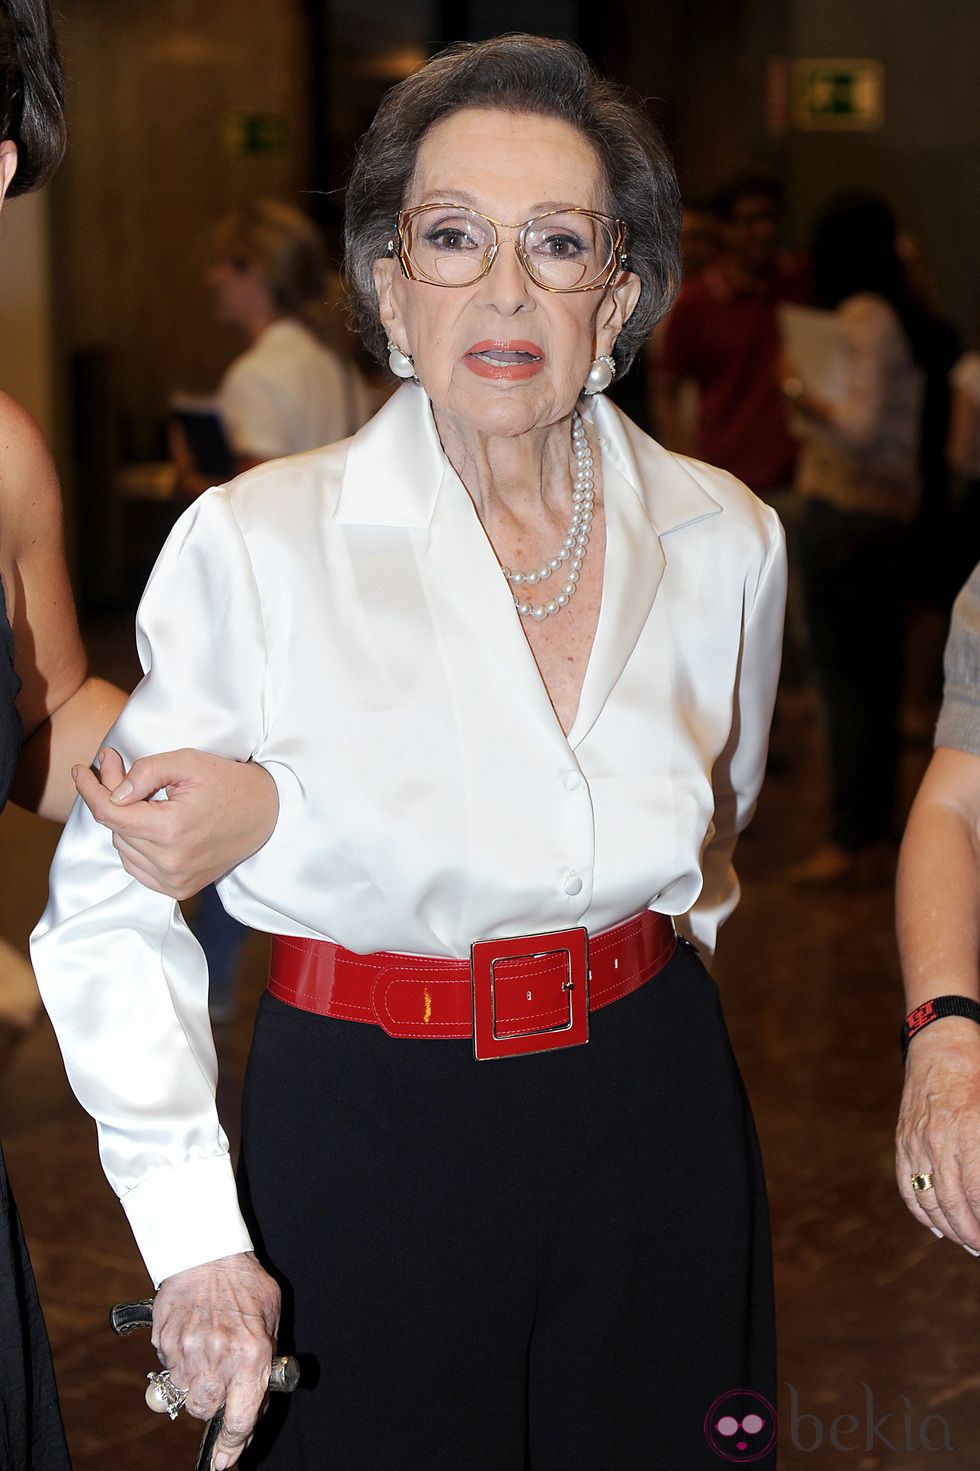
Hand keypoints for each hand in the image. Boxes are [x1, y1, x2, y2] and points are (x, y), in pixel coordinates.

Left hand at [73, 747, 278, 899]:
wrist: (268, 814)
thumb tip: (112, 793)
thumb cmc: (230, 783)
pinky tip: (149, 825)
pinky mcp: (179, 889)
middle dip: (111, 797)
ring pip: (123, 848)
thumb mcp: (188, 762)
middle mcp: (171, 863)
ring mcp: (175, 881)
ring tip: (142, 798)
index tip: (80, 770)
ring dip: (124, 822)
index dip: (89, 788)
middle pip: (115, 828)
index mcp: (171, 830)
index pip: (110, 813)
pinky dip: (134, 845)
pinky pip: (137, 867)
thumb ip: (145, 772)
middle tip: (118, 768)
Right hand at [152, 1252, 279, 1469]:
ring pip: (185, 1394)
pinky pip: (169, 1370)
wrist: (207, 1251)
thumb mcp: (270, 1317)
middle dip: (212, 1403)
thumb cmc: (244, 1282)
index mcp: (252, 1355)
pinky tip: (191, 1338)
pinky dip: (178, 1363)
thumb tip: (256, 1400)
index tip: (227, 1462)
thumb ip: (265, 1359)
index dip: (233, 1445)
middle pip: (205, 1410)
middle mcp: (219, 1358)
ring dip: (195, 1385)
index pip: (241, 1418)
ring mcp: (187, 1351)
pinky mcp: (165, 1342)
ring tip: (206, 1354)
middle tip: (220, 1380)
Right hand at [896, 1019, 979, 1251]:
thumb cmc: (978, 1076)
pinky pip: (907, 1185)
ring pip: (927, 1200)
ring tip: (965, 1241)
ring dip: (948, 1227)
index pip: (975, 1194)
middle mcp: (937, 1140)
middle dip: (969, 1233)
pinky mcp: (902, 1140)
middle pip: (951, 1204)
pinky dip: (920, 1211)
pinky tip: (936, 1226)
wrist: (941, 1045)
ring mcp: (914, 1141)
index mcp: (965, 1131)